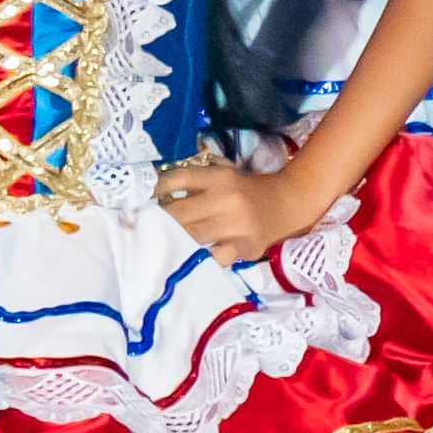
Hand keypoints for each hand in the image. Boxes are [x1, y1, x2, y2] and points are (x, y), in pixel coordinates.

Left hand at [153, 154, 324, 264]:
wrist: (287, 204)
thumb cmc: (246, 190)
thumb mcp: (224, 174)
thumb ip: (195, 181)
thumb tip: (154, 194)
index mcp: (219, 178)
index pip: (177, 180)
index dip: (156, 190)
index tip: (145, 200)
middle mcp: (227, 199)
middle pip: (178, 213)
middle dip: (159, 220)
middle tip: (147, 226)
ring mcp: (236, 226)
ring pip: (191, 236)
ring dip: (173, 241)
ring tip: (163, 243)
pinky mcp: (244, 247)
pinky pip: (213, 258)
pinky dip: (202, 258)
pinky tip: (194, 256)